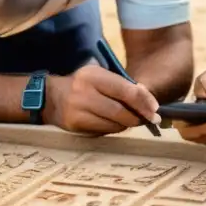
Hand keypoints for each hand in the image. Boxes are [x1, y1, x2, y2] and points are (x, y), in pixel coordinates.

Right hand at [45, 65, 160, 134]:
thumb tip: (147, 98)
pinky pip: (103, 130)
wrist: (50, 97)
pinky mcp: (76, 125)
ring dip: (128, 124)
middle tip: (150, 119)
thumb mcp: (99, 75)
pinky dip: (115, 128)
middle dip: (139, 116)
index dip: (143, 101)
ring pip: (113, 124)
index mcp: (93, 76)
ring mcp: (78, 110)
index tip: (155, 109)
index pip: (125, 90)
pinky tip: (117, 124)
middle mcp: (84, 93)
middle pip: (120, 111)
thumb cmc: (82, 84)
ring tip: (133, 120)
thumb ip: (121, 84)